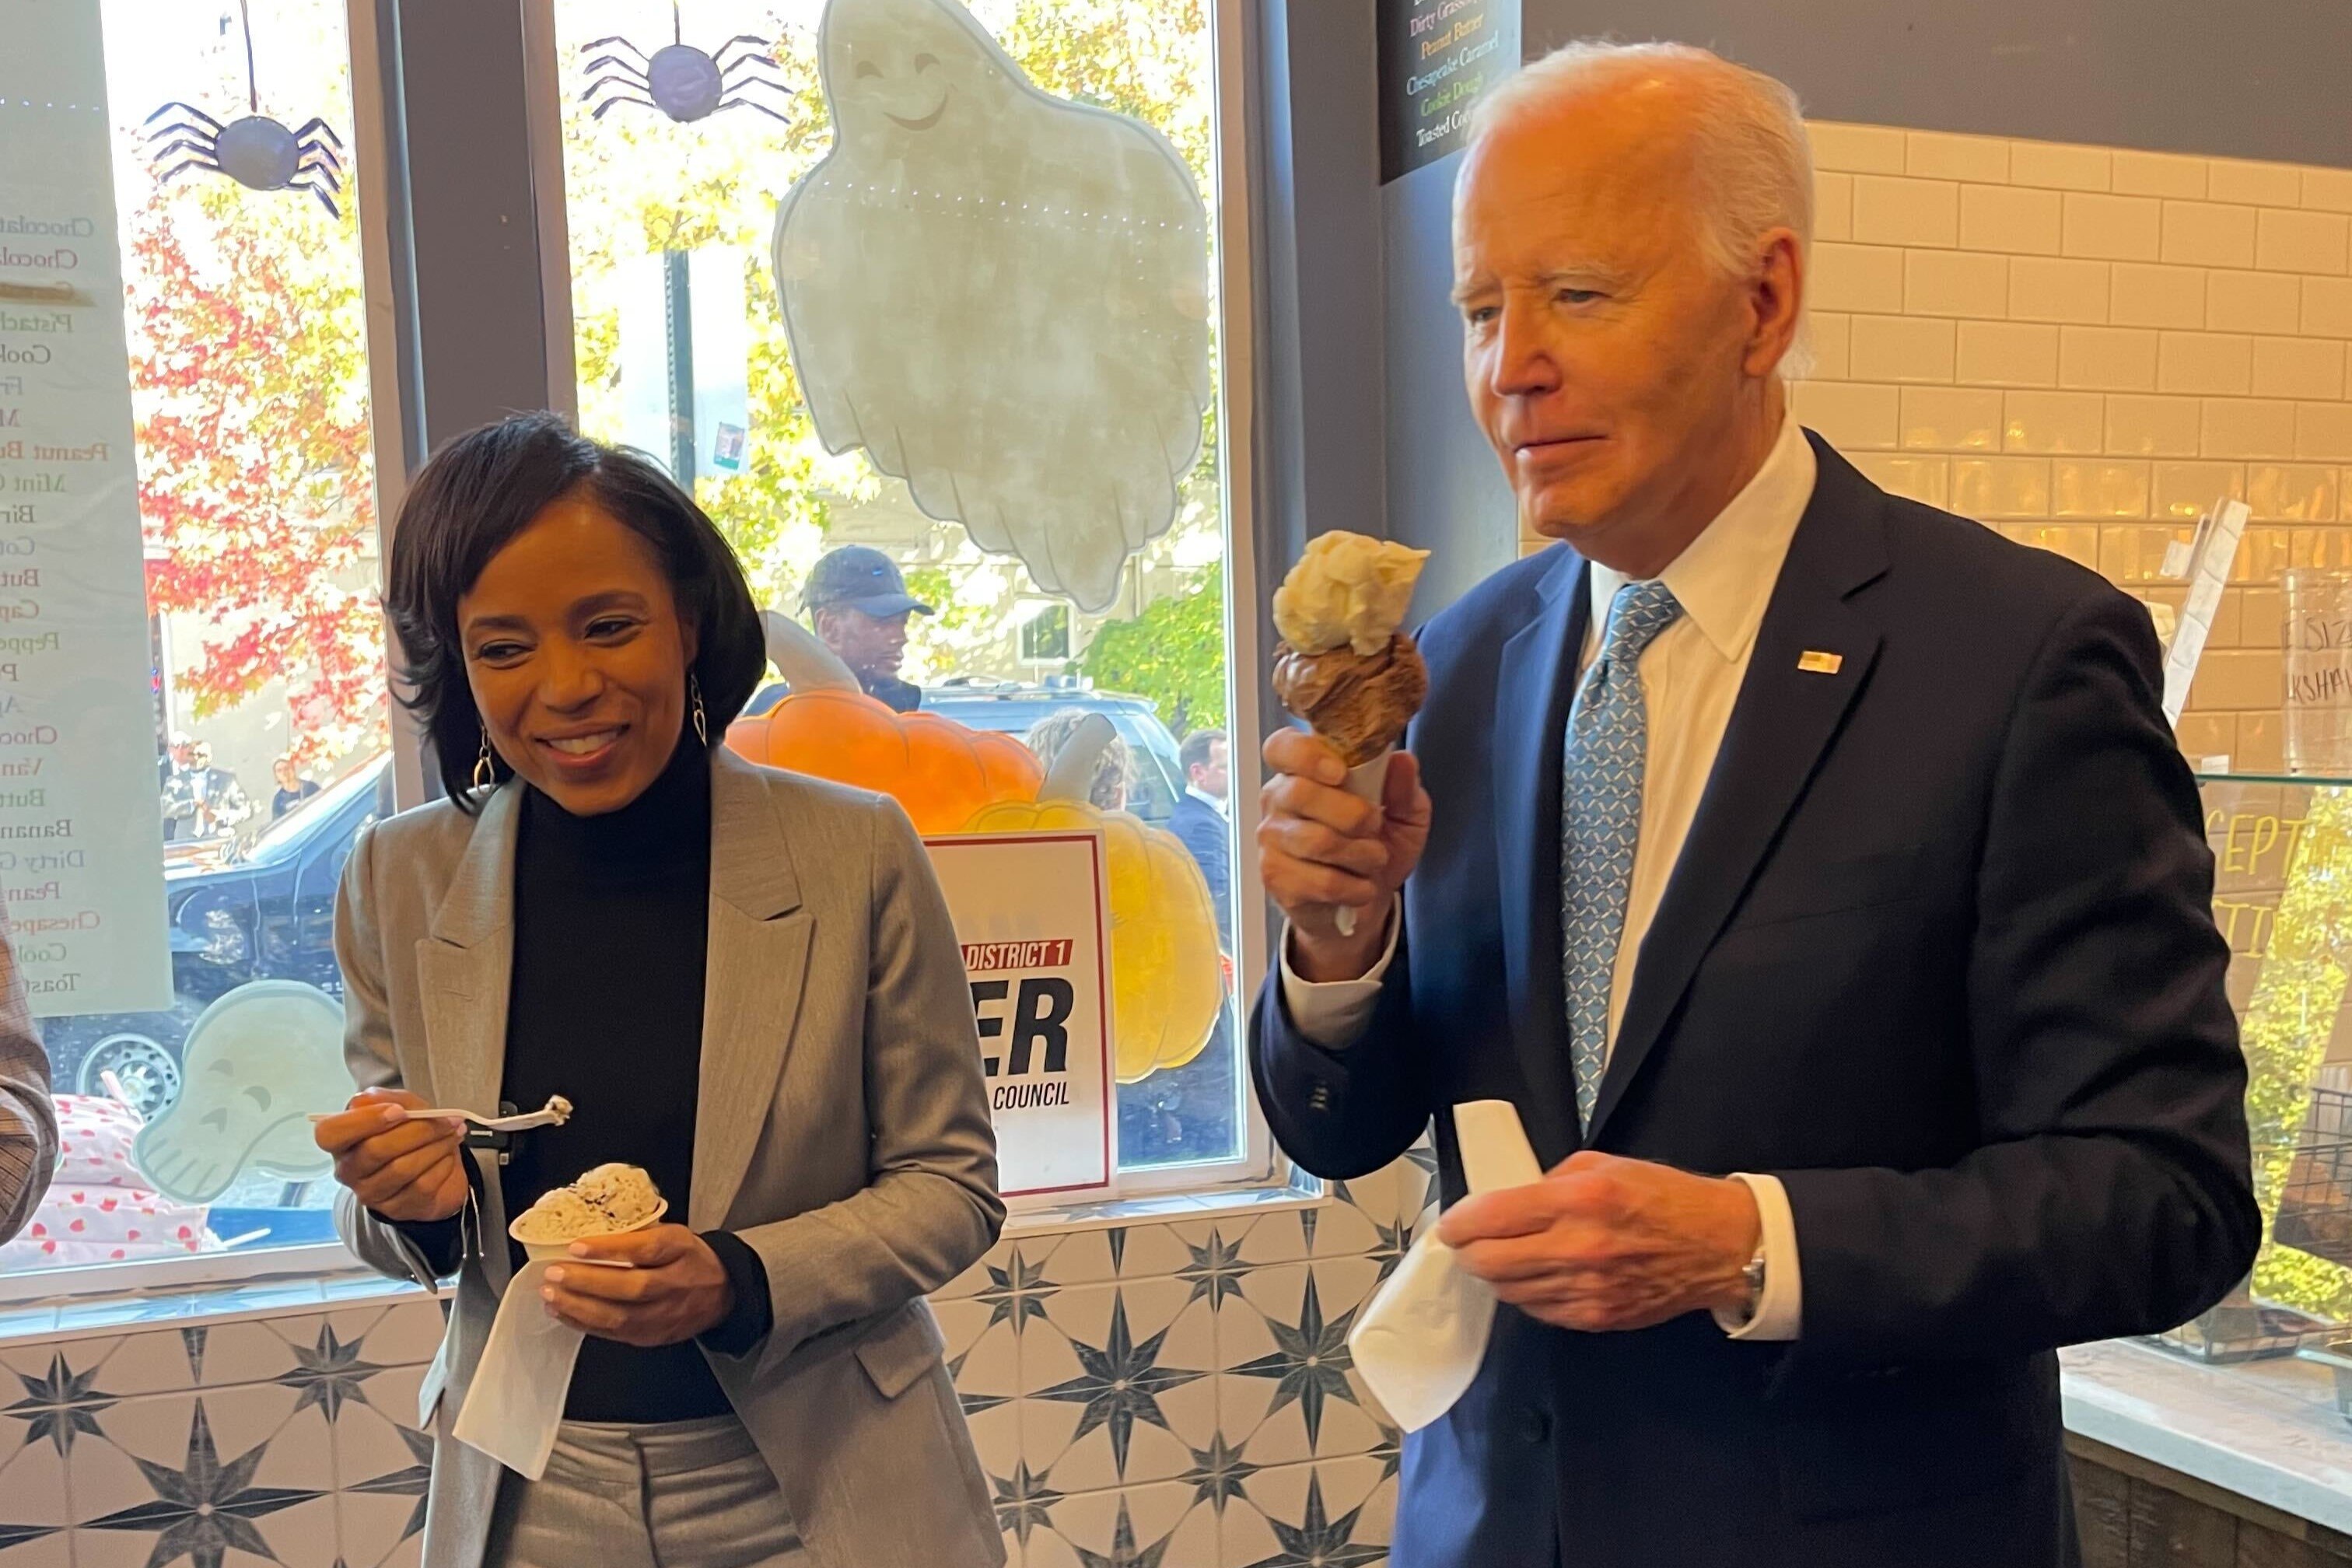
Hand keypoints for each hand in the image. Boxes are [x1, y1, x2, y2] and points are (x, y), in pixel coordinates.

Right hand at [314, 1089, 468, 1222]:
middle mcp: (348, 1170)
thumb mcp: (399, 1104)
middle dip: (418, 1130)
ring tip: (453, 1132)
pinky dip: (443, 1165)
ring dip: (436, 1146)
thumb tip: (387, 1105)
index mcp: (340, 1140)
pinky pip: (423, 1186)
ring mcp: (370, 1194)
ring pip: (402, 1169)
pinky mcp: (395, 1209)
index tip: (399, 1111)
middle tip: (447, 1119)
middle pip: (375, 1150)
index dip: (364, 1121)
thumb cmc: (408, 1129)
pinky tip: (448, 1155)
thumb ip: (388, 1099)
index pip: (330, 1134)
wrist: (433, 1163)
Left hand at [541, 1225, 734, 1346]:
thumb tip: (591, 1231)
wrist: (721, 1293)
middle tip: (554, 1272)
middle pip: (630, 1288)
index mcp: (680, 1251)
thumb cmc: (691, 1259)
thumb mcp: (675, 1235)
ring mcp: (662, 1317)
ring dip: (579, 1306)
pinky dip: (584, 1323)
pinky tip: (562, 1312)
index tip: (577, 1246)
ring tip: (551, 1294)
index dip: (609, 1249)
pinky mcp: (650, 1337)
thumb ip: (641, 1234)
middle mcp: (674, 1287)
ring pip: (618, 1317)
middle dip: (587, 1281)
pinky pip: (613, 1333)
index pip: (645, 1251)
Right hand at [1257, 730, 1430, 980]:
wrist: (1364, 902)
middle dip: (1353, 814)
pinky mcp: (1275, 877)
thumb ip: (1405, 788)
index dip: (1307, 755)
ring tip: (1374, 859)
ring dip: (1361, 854)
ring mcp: (1271, 839)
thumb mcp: (1405, 815)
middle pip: (1300, 793)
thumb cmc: (1377, 846)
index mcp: (1304, 771)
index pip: (1282, 747)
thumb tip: (1403, 761)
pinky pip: (1322, 881)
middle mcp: (1278, 799)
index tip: (1340, 772)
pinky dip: (1355, 887)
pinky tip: (1361, 887)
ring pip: (1316, 841)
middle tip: (1374, 826)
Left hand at [1437, 1152, 1760, 1333]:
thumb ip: (1550, 1181)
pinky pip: (1540, 1311)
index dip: (1459, 1223)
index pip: (1491, 1217)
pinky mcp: (1597, 1318)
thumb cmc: (1665, 1199)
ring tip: (1500, 1257)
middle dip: (1467, 1253)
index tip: (1451, 1223)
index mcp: (1578, 1200)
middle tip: (1466, 1242)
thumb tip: (1510, 1202)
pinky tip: (1535, 1276)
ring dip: (1496, 1275)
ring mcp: (1587, 1290)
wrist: (1719, 1246)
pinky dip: (1527, 1294)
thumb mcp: (1603, 1165)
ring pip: (1510, 1292)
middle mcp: (1578, 1248)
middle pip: (1489, 1263)